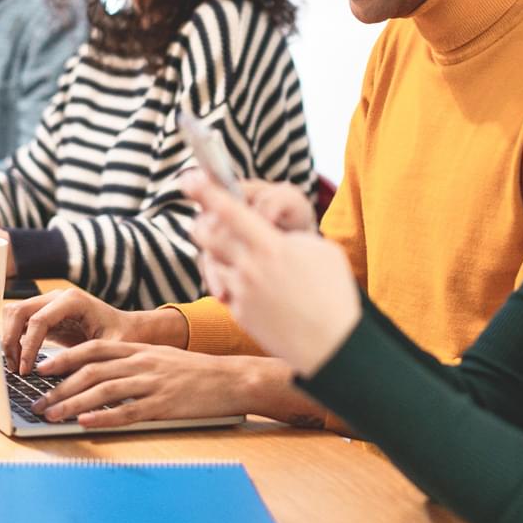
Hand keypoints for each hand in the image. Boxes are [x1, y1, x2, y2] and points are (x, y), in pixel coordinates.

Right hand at [0, 287, 184, 374]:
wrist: (130, 329)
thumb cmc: (124, 337)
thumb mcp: (110, 350)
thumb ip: (87, 360)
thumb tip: (59, 380)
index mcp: (73, 301)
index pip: (38, 319)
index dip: (27, 346)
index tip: (25, 370)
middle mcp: (58, 297)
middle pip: (18, 312)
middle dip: (11, 341)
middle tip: (15, 370)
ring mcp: (50, 303)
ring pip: (14, 314)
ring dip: (10, 339)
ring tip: (16, 367)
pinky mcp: (46, 314)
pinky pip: (21, 322)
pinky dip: (15, 340)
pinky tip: (21, 362)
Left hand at [32, 341, 266, 426]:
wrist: (230, 379)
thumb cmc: (194, 371)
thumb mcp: (160, 357)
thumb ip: (131, 361)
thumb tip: (97, 372)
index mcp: (138, 349)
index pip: (92, 350)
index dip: (64, 359)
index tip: (41, 370)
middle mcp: (141, 363)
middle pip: (91, 372)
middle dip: (60, 388)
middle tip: (39, 401)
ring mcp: (152, 384)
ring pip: (103, 392)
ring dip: (72, 404)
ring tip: (52, 415)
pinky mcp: (163, 405)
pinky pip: (127, 412)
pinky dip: (103, 418)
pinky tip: (85, 423)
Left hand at [185, 175, 359, 376]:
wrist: (333, 344)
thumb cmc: (334, 292)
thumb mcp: (321, 251)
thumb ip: (288, 237)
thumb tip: (267, 232)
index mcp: (271, 246)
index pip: (230, 211)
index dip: (206, 192)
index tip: (188, 178)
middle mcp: (250, 268)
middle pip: (208, 236)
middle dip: (202, 224)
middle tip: (204, 219)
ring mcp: (242, 293)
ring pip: (212, 263)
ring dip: (217, 255)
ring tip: (236, 254)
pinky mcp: (240, 314)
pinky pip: (225, 289)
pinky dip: (230, 281)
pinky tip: (251, 284)